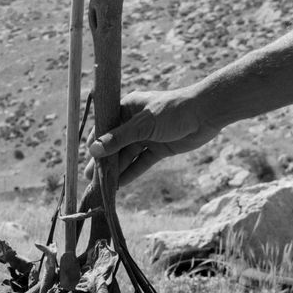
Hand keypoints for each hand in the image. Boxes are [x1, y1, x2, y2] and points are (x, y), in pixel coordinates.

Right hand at [86, 87, 219, 185]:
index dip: (96, 141)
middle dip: (103, 159)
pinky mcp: (159, 149)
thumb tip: (94, 150)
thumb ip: (119, 139)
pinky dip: (132, 172)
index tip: (86, 156)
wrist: (206, 114)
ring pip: (128, 155)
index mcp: (128, 108)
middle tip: (89, 176)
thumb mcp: (143, 125)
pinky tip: (120, 184)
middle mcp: (135, 122)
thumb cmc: (172, 111)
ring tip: (101, 184)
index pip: (106, 126)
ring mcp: (147, 136)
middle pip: (115, 143)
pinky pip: (141, 162)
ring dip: (116, 168)